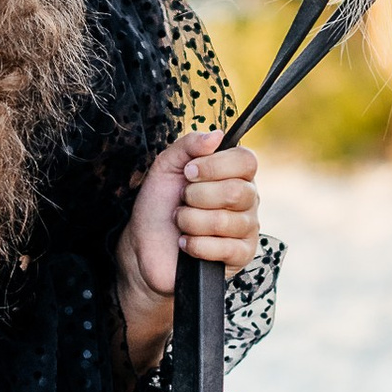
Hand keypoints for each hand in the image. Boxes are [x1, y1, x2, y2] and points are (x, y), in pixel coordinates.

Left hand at [115, 129, 261, 371]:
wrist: (144, 248)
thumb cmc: (159, 207)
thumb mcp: (166, 167)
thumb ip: (189, 145)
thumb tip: (216, 135)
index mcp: (234, 174)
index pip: (246, 160)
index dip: (215, 166)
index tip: (189, 173)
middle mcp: (247, 199)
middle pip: (236, 192)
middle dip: (197, 197)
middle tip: (182, 202)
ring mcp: (247, 228)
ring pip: (225, 221)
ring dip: (191, 222)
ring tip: (181, 224)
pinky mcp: (241, 256)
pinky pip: (224, 248)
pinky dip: (195, 245)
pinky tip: (185, 244)